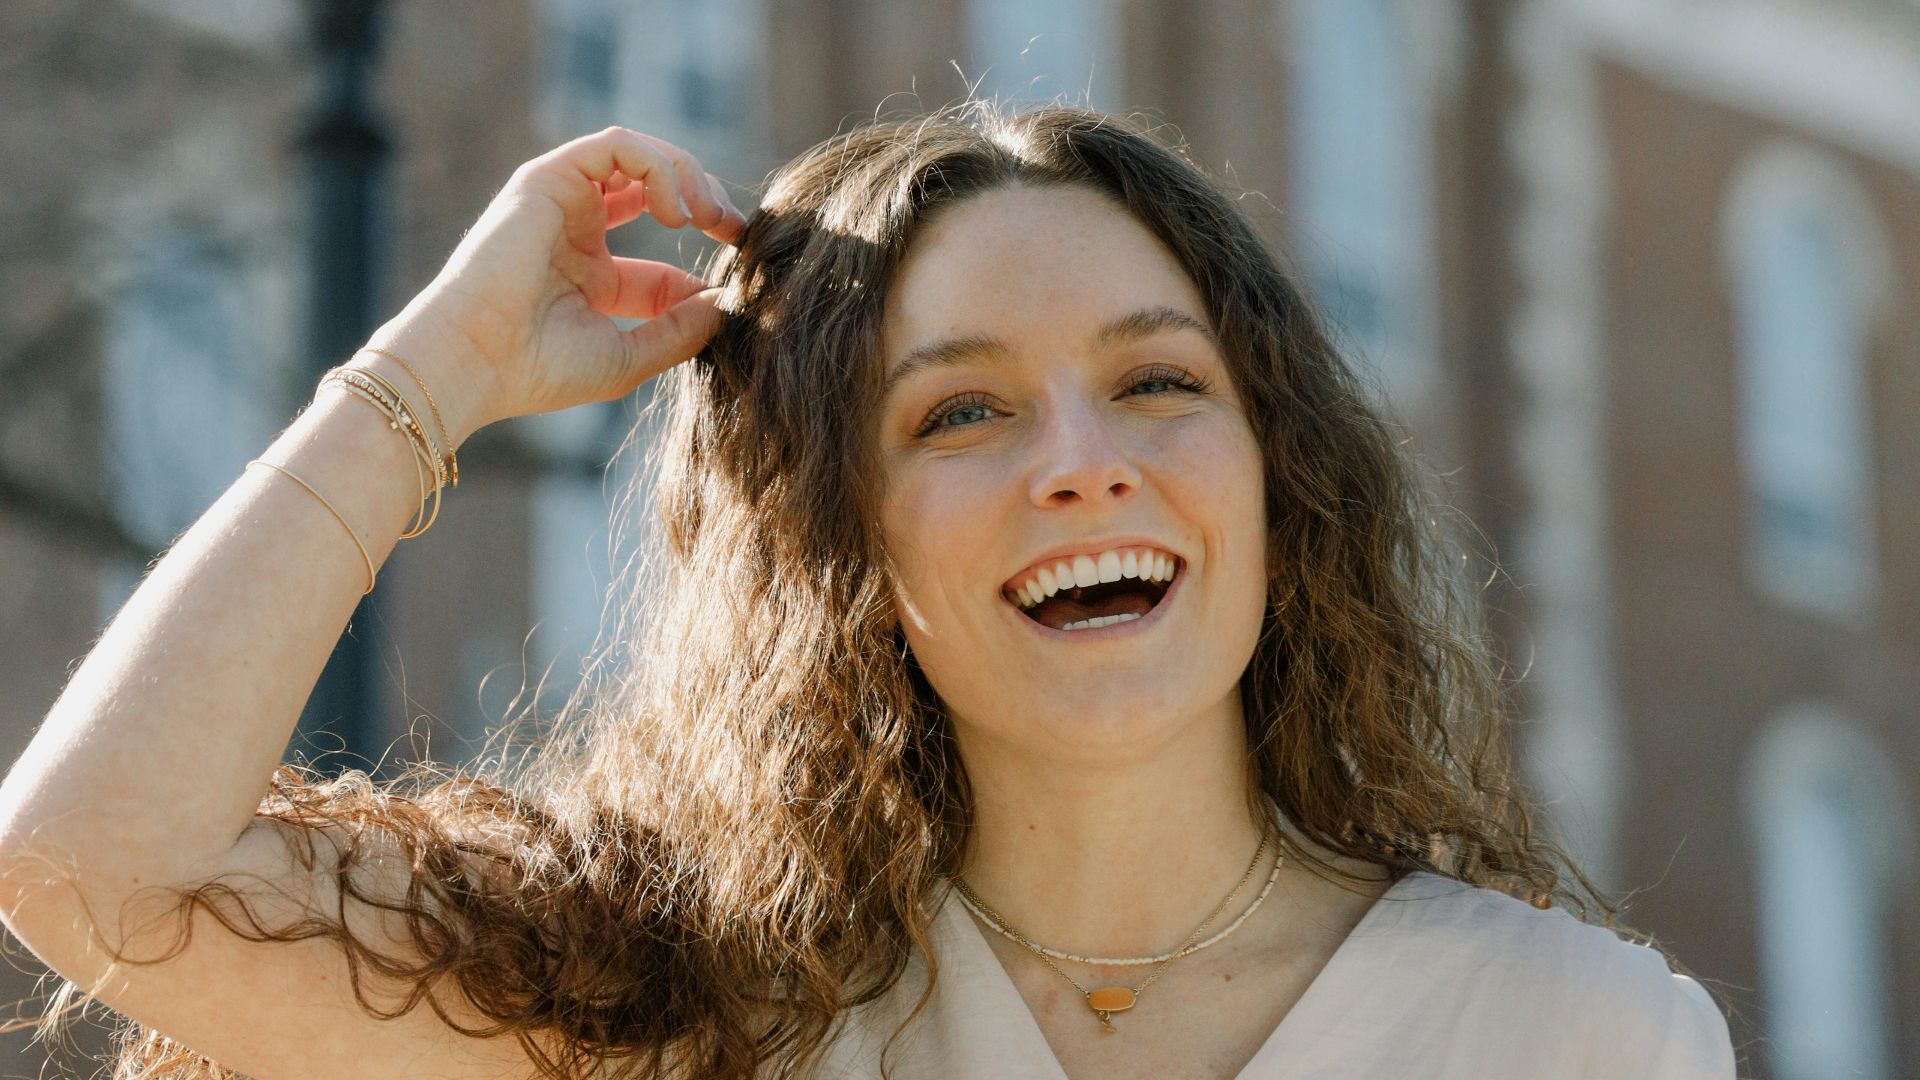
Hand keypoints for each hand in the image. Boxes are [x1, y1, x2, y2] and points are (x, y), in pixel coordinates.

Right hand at [375, 126, 747, 437]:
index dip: (702, 270)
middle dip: (704, 202)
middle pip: (654, 192)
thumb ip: (681, 331)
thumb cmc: (537, 369)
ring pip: (639, 157)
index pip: (661, 267)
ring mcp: (560, 202)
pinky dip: (658, 167)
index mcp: (589, 278)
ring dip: (687, 176)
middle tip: (734, 228)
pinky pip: (618, 147)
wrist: (474, 361)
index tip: (737, 283)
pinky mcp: (548, 178)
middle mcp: (575, 233)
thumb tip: (729, 302)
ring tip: (707, 214)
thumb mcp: (628, 356)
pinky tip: (674, 210)